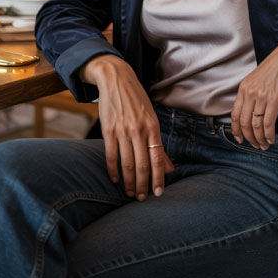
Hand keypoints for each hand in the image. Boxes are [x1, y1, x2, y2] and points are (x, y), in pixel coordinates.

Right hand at [81, 54, 174, 199]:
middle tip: (142, 198)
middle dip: (143, 184)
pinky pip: (111, 155)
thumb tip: (169, 169)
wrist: (116, 79)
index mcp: (152, 127)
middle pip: (142, 164)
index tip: (158, 193)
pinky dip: (113, 170)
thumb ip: (159, 145)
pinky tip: (115, 179)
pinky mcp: (108, 130)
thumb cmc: (137, 100)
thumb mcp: (152, 118)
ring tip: (130, 193)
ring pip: (127, 163)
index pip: (157, 159)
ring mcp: (123, 130)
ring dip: (129, 182)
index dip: (158, 178)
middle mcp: (139, 130)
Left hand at [230, 29, 277, 149]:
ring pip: (256, 125)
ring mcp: (261, 96)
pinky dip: (268, 134)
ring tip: (263, 144)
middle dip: (248, 138)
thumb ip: (254, 93)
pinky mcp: (275, 99)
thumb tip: (254, 111)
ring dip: (259, 139)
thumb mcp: (259, 78)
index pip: (234, 114)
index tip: (239, 138)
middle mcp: (250, 92)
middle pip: (243, 123)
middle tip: (254, 145)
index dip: (236, 129)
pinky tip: (271, 139)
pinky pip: (268, 122)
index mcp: (244, 87)